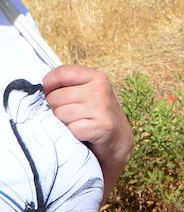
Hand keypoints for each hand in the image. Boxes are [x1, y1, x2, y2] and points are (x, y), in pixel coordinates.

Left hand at [43, 64, 132, 187]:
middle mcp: (100, 90)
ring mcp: (101, 108)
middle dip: (56, 108)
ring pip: (59, 114)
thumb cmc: (96, 114)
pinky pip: (69, 129)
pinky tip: (82, 133)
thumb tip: (38, 90)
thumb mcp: (87, 92)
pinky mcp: (100, 127)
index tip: (53, 94)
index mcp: (97, 77)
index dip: (49, 85)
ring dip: (63, 123)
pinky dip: (71, 134)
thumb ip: (67, 85)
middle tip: (71, 114)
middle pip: (55, 97)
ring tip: (77, 123)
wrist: (118, 139)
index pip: (61, 73)